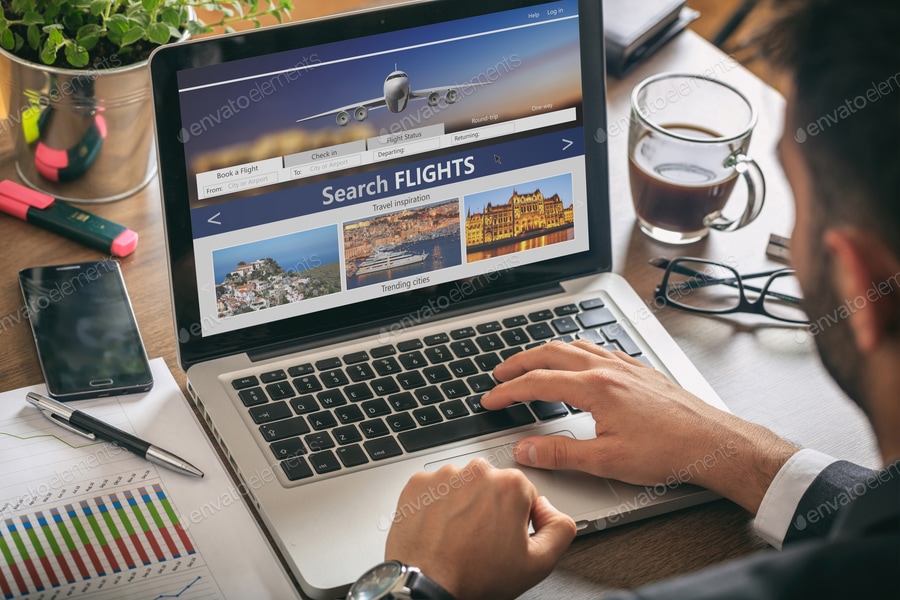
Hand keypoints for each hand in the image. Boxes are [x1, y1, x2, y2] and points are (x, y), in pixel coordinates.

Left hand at [384, 458, 575, 599]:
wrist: (426, 585)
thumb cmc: (474, 576)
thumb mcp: (537, 564)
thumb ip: (560, 529)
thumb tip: (551, 510)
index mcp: (510, 485)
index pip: (524, 494)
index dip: (517, 520)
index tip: (504, 537)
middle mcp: (477, 471)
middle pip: (493, 486)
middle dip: (491, 508)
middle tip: (481, 540)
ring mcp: (445, 475)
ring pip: (463, 486)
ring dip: (463, 505)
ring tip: (457, 536)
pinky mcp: (418, 483)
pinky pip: (435, 489)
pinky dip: (437, 505)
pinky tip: (439, 529)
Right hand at [481, 340, 797, 513]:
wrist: (712, 441)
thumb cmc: (668, 450)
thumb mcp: (606, 460)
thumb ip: (560, 453)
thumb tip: (525, 451)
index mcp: (594, 388)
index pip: (537, 383)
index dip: (508, 391)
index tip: (490, 400)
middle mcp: (607, 369)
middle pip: (550, 353)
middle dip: (519, 362)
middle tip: (499, 373)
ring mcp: (624, 365)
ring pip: (574, 345)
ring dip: (545, 352)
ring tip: (530, 362)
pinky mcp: (638, 369)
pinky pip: (597, 348)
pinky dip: (574, 350)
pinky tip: (578, 360)